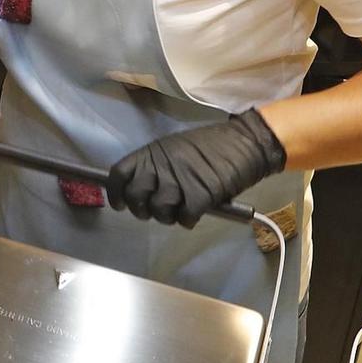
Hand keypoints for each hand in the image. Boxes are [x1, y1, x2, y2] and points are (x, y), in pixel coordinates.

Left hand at [105, 109, 286, 227]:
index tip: (119, 204)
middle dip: (141, 209)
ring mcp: (180, 180)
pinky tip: (195, 212)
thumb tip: (143, 188)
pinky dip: (189, 219)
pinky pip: (185, 217)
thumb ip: (157, 165)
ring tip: (179, 210)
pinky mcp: (200, 195)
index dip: (116, 193)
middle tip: (153, 211)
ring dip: (168, 216)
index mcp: (152, 151)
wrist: (245, 142)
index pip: (119, 174)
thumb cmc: (211, 146)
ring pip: (159, 211)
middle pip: (136, 196)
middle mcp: (161, 165)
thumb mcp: (175, 148)